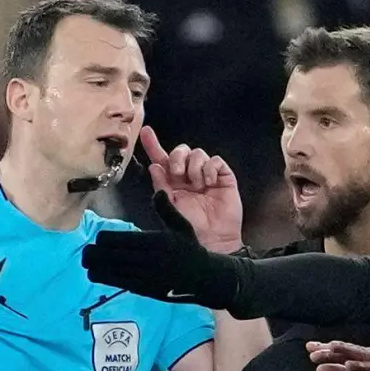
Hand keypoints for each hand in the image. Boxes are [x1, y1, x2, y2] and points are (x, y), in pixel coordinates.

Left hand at [83, 191, 243, 306]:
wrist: (204, 278)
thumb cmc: (191, 250)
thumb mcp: (183, 226)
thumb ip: (167, 209)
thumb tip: (157, 192)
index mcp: (155, 241)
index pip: (120, 240)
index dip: (104, 239)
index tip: (99, 238)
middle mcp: (148, 259)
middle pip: (111, 256)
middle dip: (95, 254)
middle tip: (86, 251)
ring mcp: (146, 276)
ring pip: (112, 271)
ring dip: (96, 267)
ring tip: (87, 262)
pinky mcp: (145, 289)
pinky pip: (119, 283)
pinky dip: (105, 278)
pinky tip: (95, 274)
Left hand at [139, 126, 241, 251]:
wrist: (213, 239)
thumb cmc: (190, 227)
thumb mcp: (170, 206)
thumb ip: (161, 186)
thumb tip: (154, 166)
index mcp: (173, 183)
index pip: (162, 160)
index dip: (153, 145)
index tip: (146, 131)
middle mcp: (189, 176)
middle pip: (180, 151)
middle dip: (177, 157)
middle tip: (178, 173)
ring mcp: (207, 175)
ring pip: (198, 153)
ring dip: (195, 167)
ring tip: (198, 186)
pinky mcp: (223, 177)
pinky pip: (215, 160)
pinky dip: (211, 169)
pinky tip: (210, 183)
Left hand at [308, 340, 369, 370]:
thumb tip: (318, 369)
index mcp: (357, 356)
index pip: (338, 351)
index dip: (324, 348)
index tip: (309, 347)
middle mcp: (365, 355)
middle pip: (345, 351)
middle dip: (330, 350)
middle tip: (314, 351)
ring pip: (357, 354)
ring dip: (344, 351)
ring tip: (331, 349)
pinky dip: (361, 365)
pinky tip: (350, 365)